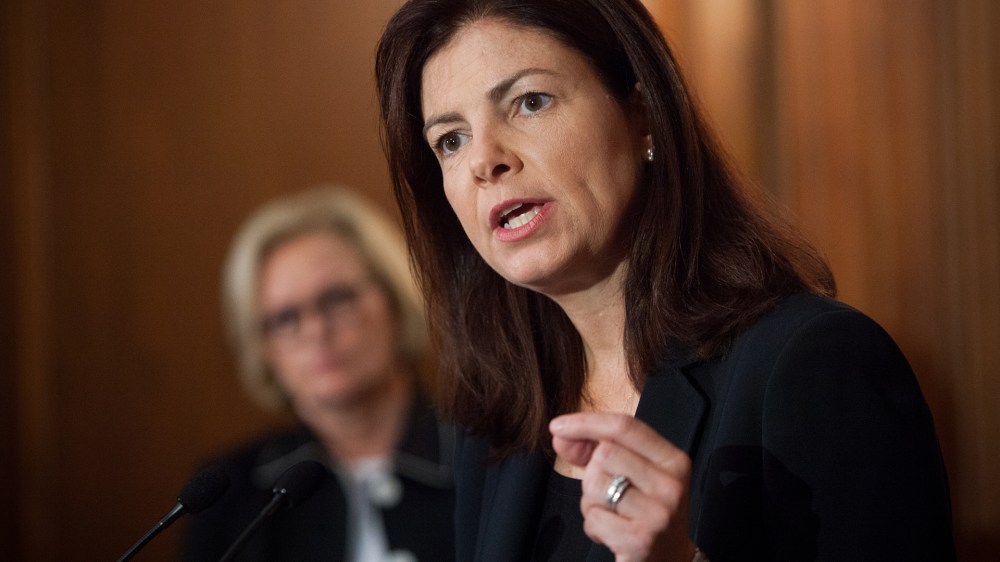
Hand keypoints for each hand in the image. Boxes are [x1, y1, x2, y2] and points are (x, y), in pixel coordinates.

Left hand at [550, 412, 695, 561]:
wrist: (668, 561)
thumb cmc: (643, 512)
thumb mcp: (632, 474)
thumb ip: (595, 449)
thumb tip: (560, 434)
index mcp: (673, 460)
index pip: (624, 427)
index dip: (586, 422)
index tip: (557, 426)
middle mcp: (671, 484)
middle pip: (604, 455)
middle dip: (592, 475)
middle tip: (609, 497)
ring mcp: (658, 513)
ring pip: (595, 485)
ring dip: (591, 503)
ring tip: (612, 516)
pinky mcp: (640, 539)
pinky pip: (594, 517)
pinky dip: (594, 527)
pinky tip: (612, 535)